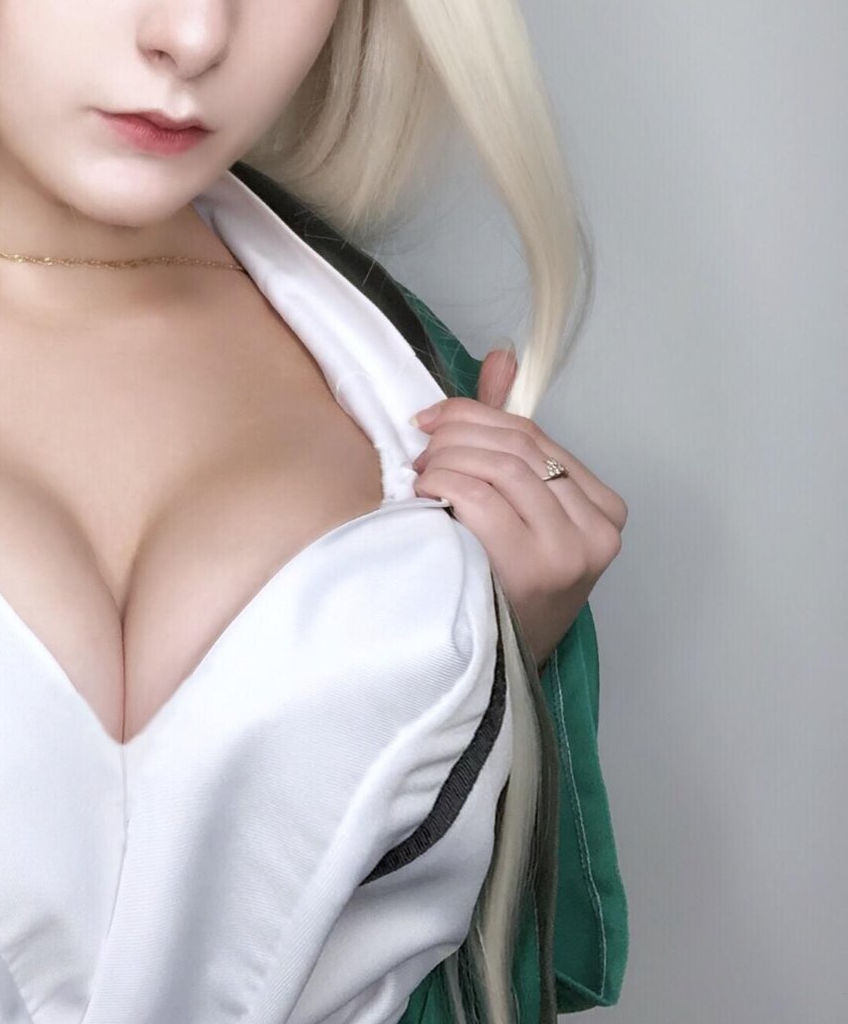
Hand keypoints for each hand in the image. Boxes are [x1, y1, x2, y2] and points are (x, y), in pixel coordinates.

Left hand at [409, 345, 627, 668]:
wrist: (495, 665)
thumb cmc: (503, 583)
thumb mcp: (515, 507)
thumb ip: (508, 435)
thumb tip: (502, 357)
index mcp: (603, 507)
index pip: (535, 436)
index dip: (477, 415)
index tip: (432, 418)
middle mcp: (597, 528)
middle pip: (519, 447)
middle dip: (457, 434)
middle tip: (420, 445)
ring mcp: (570, 551)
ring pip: (500, 467)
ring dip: (447, 459)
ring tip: (421, 473)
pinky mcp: (535, 569)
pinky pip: (482, 499)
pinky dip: (445, 486)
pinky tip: (426, 497)